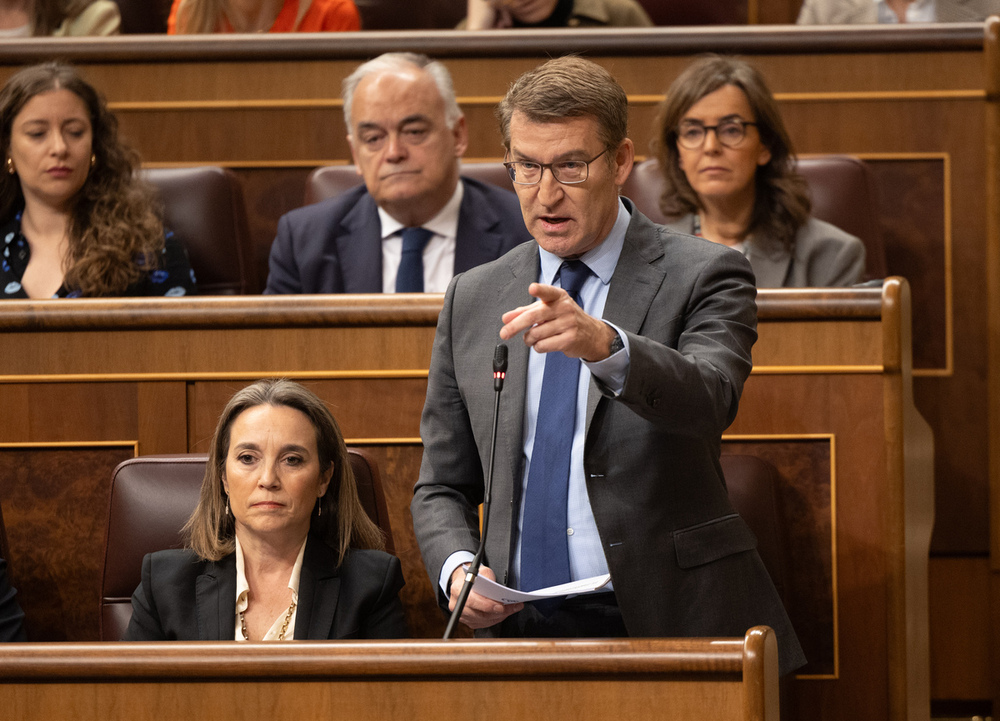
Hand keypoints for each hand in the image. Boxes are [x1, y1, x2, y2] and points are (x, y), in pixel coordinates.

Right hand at [449, 565, 523, 629]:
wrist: (464, 581)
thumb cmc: (473, 576)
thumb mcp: (482, 570)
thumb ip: (489, 578)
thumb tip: (499, 591)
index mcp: (458, 590)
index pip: (473, 602)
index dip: (488, 606)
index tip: (502, 605)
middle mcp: (457, 604)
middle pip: (480, 614)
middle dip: (499, 612)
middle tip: (513, 607)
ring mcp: (461, 614)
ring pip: (483, 621)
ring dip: (499, 616)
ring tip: (511, 609)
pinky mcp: (467, 621)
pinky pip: (483, 624)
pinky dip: (494, 619)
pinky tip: (502, 613)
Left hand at [500, 283, 615, 361]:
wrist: (591, 334)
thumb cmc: (565, 319)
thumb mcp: (548, 309)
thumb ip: (526, 311)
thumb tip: (506, 318)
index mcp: (558, 297)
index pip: (548, 292)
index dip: (540, 290)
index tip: (532, 288)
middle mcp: (564, 308)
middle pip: (534, 316)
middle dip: (515, 326)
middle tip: (504, 333)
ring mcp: (568, 324)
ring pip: (535, 334)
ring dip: (528, 339)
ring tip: (532, 338)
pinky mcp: (569, 340)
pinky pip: (542, 346)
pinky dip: (537, 347)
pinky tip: (542, 343)